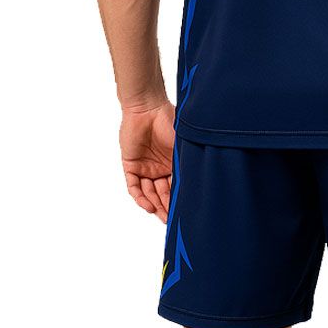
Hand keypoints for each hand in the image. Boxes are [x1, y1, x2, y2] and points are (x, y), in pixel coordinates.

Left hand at [119, 101, 175, 221]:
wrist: (147, 107)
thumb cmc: (168, 120)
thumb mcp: (181, 145)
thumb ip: (185, 162)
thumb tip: (196, 183)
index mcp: (173, 162)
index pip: (176, 186)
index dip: (179, 199)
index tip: (185, 212)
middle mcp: (159, 168)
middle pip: (162, 193)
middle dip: (167, 207)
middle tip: (173, 220)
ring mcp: (145, 167)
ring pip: (149, 192)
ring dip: (155, 204)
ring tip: (162, 215)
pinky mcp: (131, 165)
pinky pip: (134, 186)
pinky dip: (141, 197)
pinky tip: (148, 206)